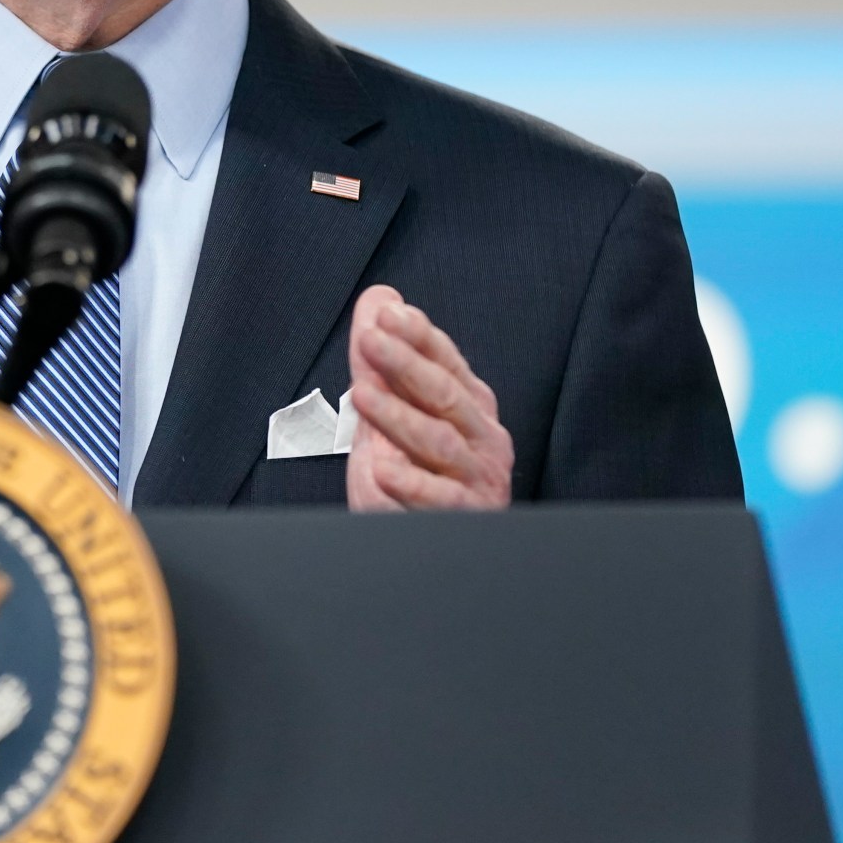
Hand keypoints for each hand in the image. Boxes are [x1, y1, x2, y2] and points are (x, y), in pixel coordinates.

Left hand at [345, 285, 513, 509]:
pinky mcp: (467, 515)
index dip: (418, 336)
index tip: (386, 313)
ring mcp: (477, 477)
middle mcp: (481, 437)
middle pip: (444, 394)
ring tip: (361, 395)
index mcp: (469, 407)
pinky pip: (441, 498)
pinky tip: (383, 470)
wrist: (426, 543)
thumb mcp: (390, 416)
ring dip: (399, 416)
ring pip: (440, 441)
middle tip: (370, 339)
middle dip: (405, 363)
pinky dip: (412, 484)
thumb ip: (383, 363)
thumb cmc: (413, 477)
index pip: (445, 361)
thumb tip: (379, 299)